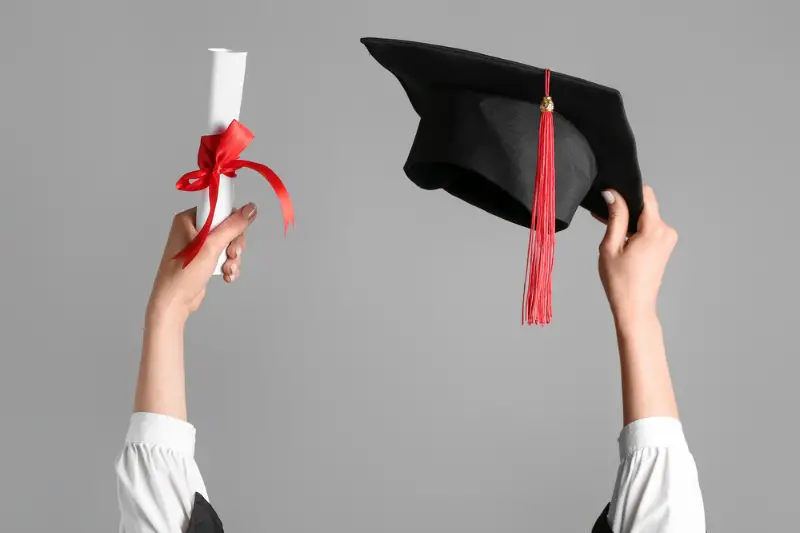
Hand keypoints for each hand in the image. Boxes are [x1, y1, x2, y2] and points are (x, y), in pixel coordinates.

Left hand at [147, 203, 256, 321]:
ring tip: (227, 269)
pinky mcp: (203, 258)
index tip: (234, 234)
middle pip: (227, 227)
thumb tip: (250, 209)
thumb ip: (232, 226)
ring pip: (228, 243)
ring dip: (232, 258)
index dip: (231, 221)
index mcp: (188, 219)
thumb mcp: (211, 246)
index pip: (219, 208)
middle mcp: (193, 229)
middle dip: (234, 245)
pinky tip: (226, 275)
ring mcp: (198, 245)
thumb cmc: (182, 274)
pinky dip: (228, 265)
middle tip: (231, 255)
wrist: (174, 302)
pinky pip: (224, 256)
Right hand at [596, 186, 677, 324]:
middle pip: (645, 207)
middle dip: (625, 208)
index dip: (627, 191)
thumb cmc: (620, 281)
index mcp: (654, 230)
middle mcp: (666, 231)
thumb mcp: (611, 246)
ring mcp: (668, 239)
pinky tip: (619, 239)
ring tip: (608, 231)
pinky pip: (649, 228)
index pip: (646, 195)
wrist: (634, 306)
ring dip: (628, 220)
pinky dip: (634, 230)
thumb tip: (613, 194)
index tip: (610, 196)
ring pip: (646, 218)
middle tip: (603, 215)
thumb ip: (615, 216)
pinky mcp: (665, 246)